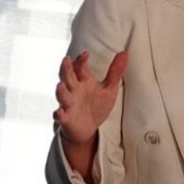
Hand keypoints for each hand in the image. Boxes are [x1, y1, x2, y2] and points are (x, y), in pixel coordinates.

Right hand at [53, 51, 127, 180]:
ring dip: (60, 91)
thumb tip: (124, 53)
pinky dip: (59, 114)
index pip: (79, 67)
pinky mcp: (66, 118)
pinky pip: (61, 116)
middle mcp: (73, 90)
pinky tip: (59, 112)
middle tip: (66, 59)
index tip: (85, 53)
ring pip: (62, 95)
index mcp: (83, 81)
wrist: (87, 130)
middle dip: (66, 69)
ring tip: (60, 85)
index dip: (81, 60)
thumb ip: (115, 72)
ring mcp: (68, 104)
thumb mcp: (109, 89)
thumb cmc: (96, 106)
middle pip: (67, 77)